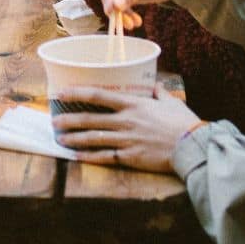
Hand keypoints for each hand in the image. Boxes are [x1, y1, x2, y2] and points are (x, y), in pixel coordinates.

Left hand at [52, 87, 200, 171]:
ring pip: (93, 138)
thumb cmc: (183, 122)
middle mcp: (126, 120)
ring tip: (60, 139)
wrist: (190, 145)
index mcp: (134, 104)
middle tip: (54, 121)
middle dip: (69, 119)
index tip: (62, 93)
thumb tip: (156, 87)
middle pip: (90, 119)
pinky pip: (104, 157)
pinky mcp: (129, 157)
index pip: (100, 95)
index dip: (78, 93)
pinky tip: (76, 156)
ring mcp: (126, 139)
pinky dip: (89, 156)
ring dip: (74, 138)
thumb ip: (160, 94)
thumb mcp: (171, 103)